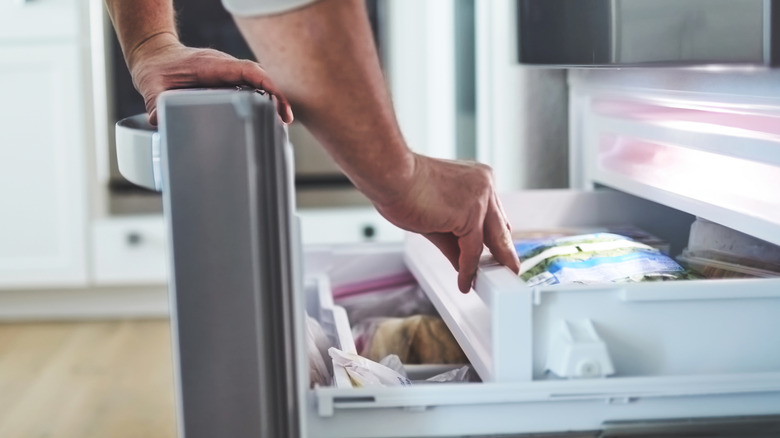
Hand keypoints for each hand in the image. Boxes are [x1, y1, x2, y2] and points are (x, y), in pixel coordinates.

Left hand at [127, 33, 292, 124]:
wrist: (155, 56)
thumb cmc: (156, 69)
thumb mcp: (151, 86)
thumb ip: (155, 104)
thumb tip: (159, 121)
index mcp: (211, 65)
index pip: (246, 71)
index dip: (266, 84)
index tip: (278, 102)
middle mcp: (224, 67)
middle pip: (259, 77)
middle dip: (276, 95)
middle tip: (286, 119)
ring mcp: (228, 73)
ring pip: (258, 81)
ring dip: (272, 98)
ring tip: (282, 121)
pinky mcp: (228, 80)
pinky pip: (252, 86)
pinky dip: (263, 99)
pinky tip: (269, 117)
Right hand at [372, 154, 520, 292]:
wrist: (390, 175)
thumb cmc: (402, 187)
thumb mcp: (435, 217)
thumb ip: (452, 241)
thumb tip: (462, 263)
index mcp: (477, 179)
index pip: (493, 215)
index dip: (495, 238)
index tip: (496, 254)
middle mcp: (484, 185)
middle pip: (500, 227)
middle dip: (503, 253)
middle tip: (507, 271)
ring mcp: (480, 198)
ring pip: (491, 240)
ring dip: (487, 265)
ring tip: (487, 284)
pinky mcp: (471, 214)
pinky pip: (472, 249)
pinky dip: (468, 268)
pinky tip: (464, 281)